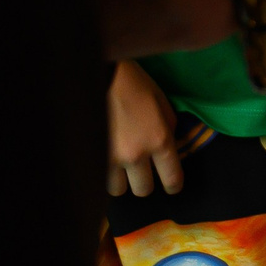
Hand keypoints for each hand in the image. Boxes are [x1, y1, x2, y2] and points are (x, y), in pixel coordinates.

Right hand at [107, 59, 186, 196]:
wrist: (99, 74)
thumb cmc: (133, 83)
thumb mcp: (161, 101)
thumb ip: (170, 127)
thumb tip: (172, 146)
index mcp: (159, 139)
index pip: (172, 178)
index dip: (174, 186)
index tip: (172, 186)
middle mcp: (136, 154)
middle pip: (143, 190)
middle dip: (144, 182)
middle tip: (141, 170)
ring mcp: (110, 158)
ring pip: (118, 190)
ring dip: (121, 180)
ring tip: (120, 166)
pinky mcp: (91, 156)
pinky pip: (99, 179)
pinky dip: (104, 174)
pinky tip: (105, 160)